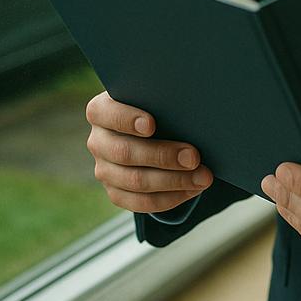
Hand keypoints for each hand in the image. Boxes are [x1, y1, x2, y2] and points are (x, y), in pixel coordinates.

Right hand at [85, 91, 213, 212]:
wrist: (151, 128)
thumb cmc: (155, 106)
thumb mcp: (153, 97)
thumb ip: (160, 99)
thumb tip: (187, 108)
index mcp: (101, 111)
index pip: (108, 114)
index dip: (128, 120)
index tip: (152, 125)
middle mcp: (98, 141)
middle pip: (126, 153)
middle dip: (163, 156)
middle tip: (193, 156)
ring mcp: (104, 170)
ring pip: (136, 182)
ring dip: (174, 181)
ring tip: (202, 177)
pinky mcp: (116, 193)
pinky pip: (142, 203)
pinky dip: (171, 197)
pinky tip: (192, 189)